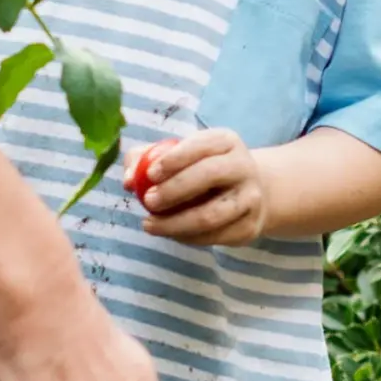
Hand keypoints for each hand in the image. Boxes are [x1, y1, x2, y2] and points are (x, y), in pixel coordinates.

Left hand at [131, 129, 268, 245]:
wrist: (249, 193)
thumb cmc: (201, 170)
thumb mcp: (179, 155)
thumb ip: (145, 160)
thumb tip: (129, 180)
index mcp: (226, 141)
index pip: (201, 145)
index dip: (175, 159)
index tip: (150, 174)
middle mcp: (244, 166)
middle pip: (209, 176)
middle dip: (174, 190)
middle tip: (148, 201)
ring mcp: (251, 198)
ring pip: (211, 215)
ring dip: (175, 223)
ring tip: (149, 225)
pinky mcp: (250, 227)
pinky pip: (213, 237)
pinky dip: (186, 238)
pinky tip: (170, 233)